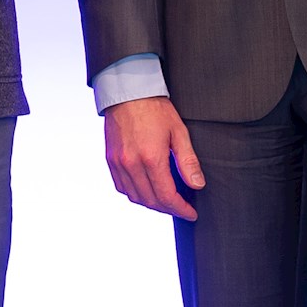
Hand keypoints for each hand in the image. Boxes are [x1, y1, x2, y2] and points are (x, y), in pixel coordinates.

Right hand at [102, 95, 204, 219]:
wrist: (128, 92)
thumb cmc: (156, 109)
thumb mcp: (179, 132)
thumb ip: (188, 161)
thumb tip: (197, 185)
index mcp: (151, 158)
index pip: (166, 196)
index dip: (180, 209)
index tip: (191, 213)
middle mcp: (131, 164)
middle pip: (150, 201)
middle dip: (168, 209)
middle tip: (182, 208)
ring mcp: (117, 163)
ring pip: (134, 197)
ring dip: (151, 204)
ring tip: (166, 201)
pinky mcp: (110, 159)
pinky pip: (121, 187)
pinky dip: (135, 194)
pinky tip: (146, 190)